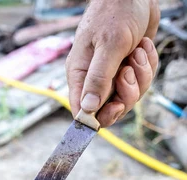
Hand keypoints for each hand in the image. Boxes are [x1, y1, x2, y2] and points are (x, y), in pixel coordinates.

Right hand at [66, 0, 159, 126]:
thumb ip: (98, 78)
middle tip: (128, 72)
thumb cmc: (116, 12)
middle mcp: (94, 79)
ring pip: (129, 97)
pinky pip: (142, 82)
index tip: (115, 107)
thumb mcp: (109, 46)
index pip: (82, 111)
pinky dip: (147, 66)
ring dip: (140, 77)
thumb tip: (88, 109)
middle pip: (109, 109)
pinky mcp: (129, 69)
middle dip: (126, 95)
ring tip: (137, 52)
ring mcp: (113, 75)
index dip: (98, 117)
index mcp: (80, 75)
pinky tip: (143, 47)